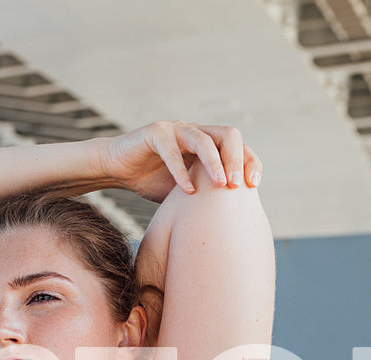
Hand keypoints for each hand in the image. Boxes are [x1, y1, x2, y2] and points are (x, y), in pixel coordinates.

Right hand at [99, 121, 261, 202]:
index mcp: (208, 143)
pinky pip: (172, 151)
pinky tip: (187, 191)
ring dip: (215, 163)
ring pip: (203, 139)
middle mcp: (196, 131)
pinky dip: (181, 172)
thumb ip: (207, 195)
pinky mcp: (155, 132)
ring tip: (220, 185)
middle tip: (236, 185)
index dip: (249, 162)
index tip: (253, 185)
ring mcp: (176, 129)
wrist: (117, 168)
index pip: (239, 146)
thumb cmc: (152, 180)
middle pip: (228, 135)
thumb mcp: (187, 191)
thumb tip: (234, 219)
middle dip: (237, 159)